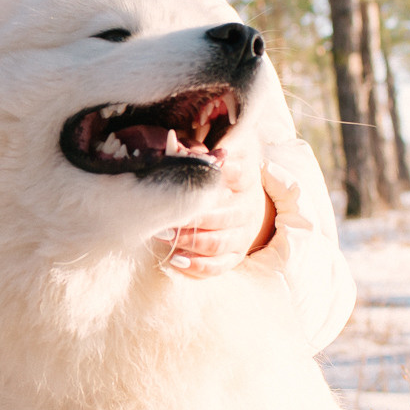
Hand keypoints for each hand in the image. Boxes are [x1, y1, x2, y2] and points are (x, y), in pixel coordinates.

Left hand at [156, 132, 276, 278]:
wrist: (245, 204)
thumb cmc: (223, 176)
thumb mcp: (222, 156)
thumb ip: (205, 149)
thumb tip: (175, 142)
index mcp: (245, 181)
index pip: (238, 176)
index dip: (219, 175)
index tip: (196, 174)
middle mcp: (247, 209)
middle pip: (223, 216)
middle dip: (192, 218)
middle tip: (165, 216)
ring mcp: (242, 235)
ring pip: (217, 243)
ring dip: (188, 241)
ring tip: (162, 235)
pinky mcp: (235, 256)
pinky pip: (217, 266)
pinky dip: (197, 266)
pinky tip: (175, 260)